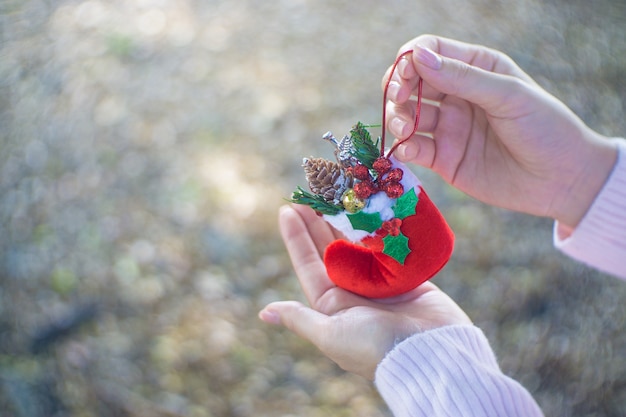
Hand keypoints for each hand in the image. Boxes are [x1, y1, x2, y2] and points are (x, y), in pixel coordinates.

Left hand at [258, 204, 470, 379]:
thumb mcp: (331, 335)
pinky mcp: (407, 275)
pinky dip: (381, 228)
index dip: (297, 236)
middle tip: (311, 193)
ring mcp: (381, 282)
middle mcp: (354, 291)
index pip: (308, 263)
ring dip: (347, 220)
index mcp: (333, 304)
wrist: (430, 354)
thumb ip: (300, 319)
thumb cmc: (375, 347)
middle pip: (331, 249)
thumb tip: (264, 312)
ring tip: (337, 194)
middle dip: (319, 222)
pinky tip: (373, 207)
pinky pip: (389, 246)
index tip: (287, 209)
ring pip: (359, 244)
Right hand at [383, 35, 616, 229]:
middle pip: (411, 83)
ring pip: (407, 115)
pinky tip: (408, 150)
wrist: (562, 180)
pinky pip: (414, 149)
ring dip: (397, 117)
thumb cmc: (545, 128)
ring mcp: (448, 128)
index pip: (430, 51)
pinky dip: (404, 148)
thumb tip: (417, 56)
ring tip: (404, 127)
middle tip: (398, 99)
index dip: (410, 59)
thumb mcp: (508, 95)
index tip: (405, 75)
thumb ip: (462, 77)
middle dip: (397, 88)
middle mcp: (457, 95)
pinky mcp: (444, 159)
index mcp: (476, 68)